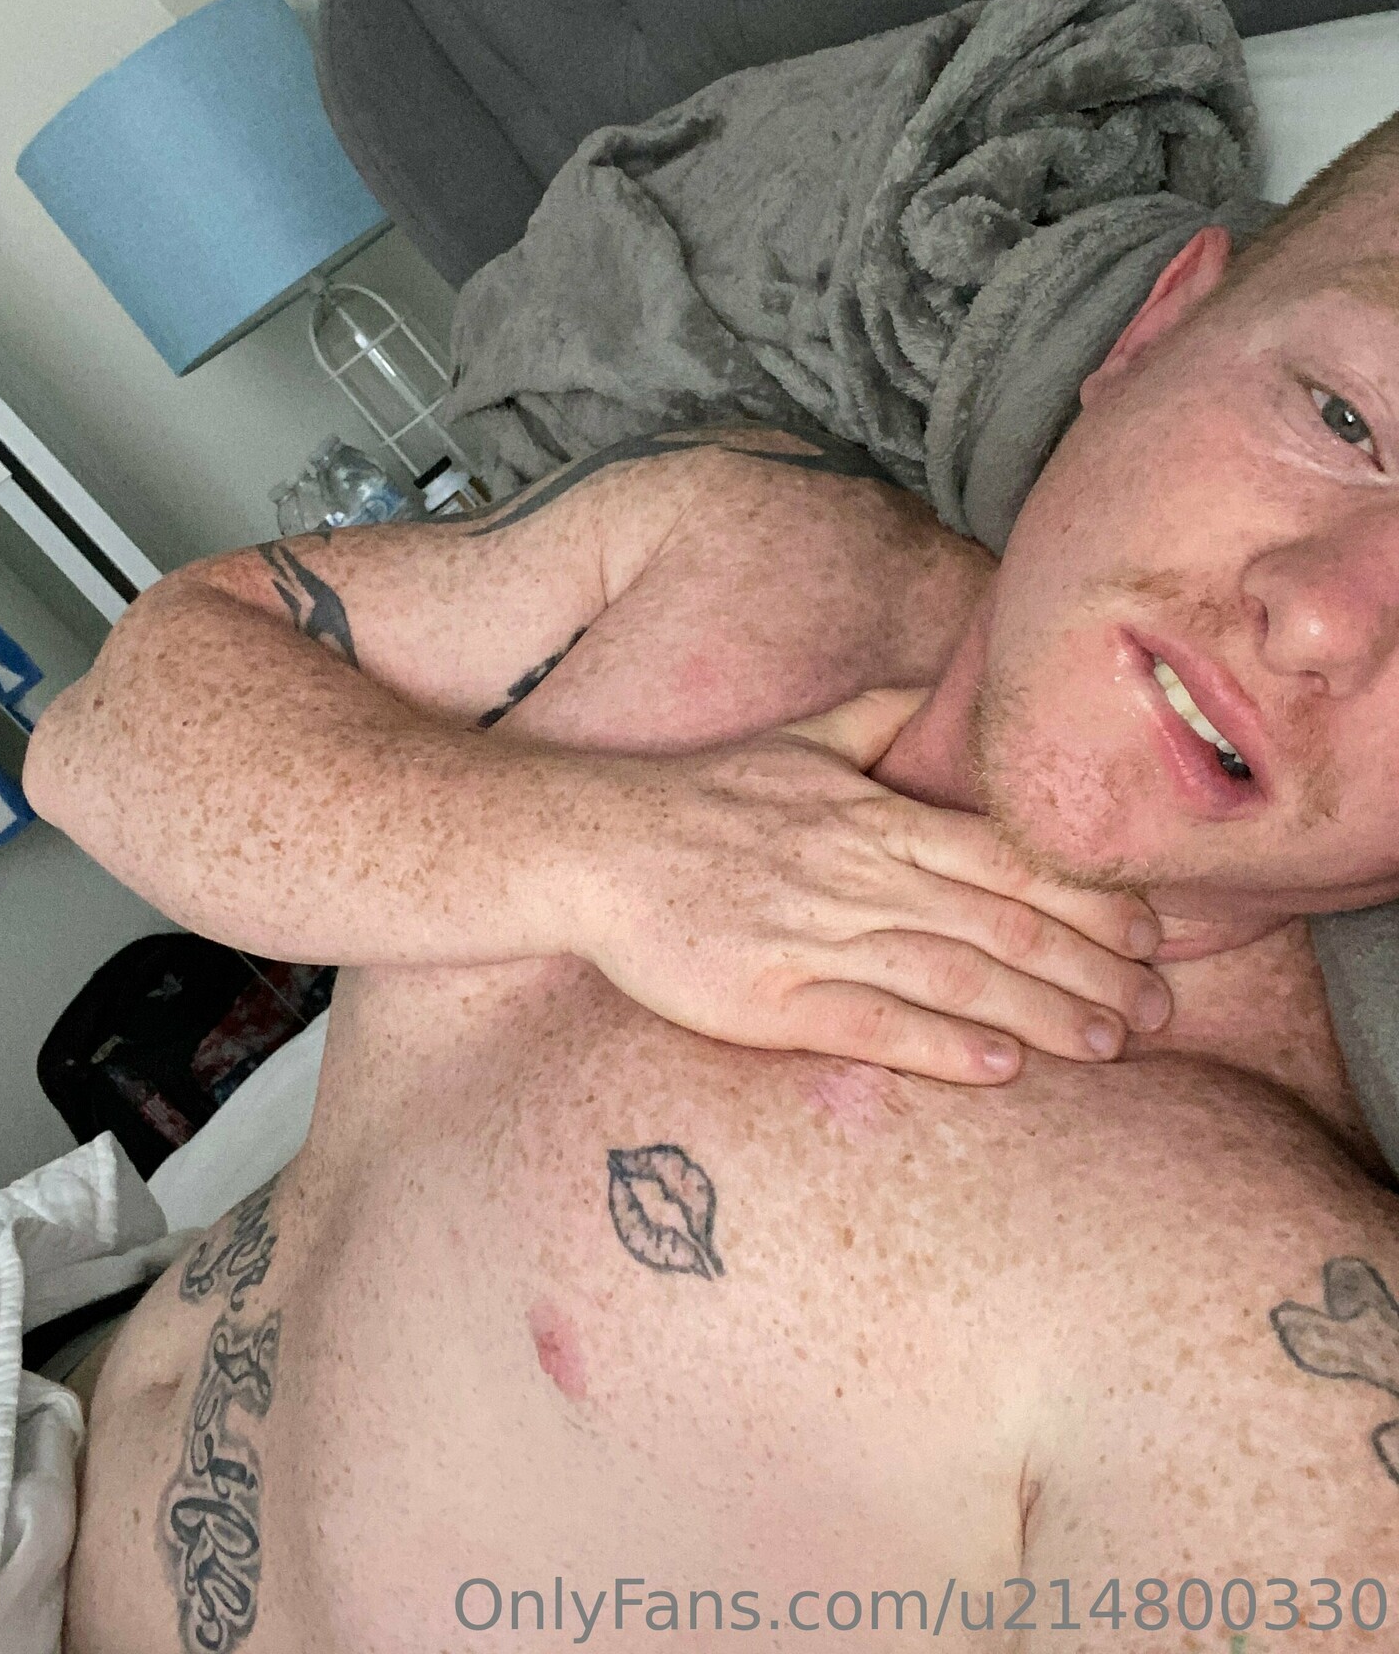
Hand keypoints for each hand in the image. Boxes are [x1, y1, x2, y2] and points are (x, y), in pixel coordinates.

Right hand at [566, 689, 1169, 1082]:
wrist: (594, 846)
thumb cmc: (701, 797)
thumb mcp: (797, 739)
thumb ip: (879, 716)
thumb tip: (943, 686)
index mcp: (874, 814)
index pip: (1007, 856)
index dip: (1087, 897)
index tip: (1150, 932)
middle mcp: (858, 872)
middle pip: (1001, 920)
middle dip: (1092, 966)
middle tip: (1161, 1008)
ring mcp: (814, 936)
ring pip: (953, 974)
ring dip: (1042, 1012)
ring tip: (1112, 1046)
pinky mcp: (768, 998)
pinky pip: (871, 1023)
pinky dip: (942, 1044)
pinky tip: (1002, 1068)